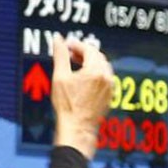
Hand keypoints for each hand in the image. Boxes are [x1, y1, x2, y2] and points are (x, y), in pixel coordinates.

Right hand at [51, 34, 113, 158]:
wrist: (77, 127)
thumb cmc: (67, 105)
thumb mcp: (60, 77)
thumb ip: (60, 56)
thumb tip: (58, 40)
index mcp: (95, 70)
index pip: (89, 49)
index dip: (77, 45)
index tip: (67, 45)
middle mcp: (106, 76)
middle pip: (97, 56)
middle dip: (84, 52)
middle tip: (70, 54)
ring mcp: (109, 86)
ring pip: (102, 66)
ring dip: (90, 62)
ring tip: (76, 65)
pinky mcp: (109, 95)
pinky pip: (104, 78)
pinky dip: (95, 73)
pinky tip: (84, 79)